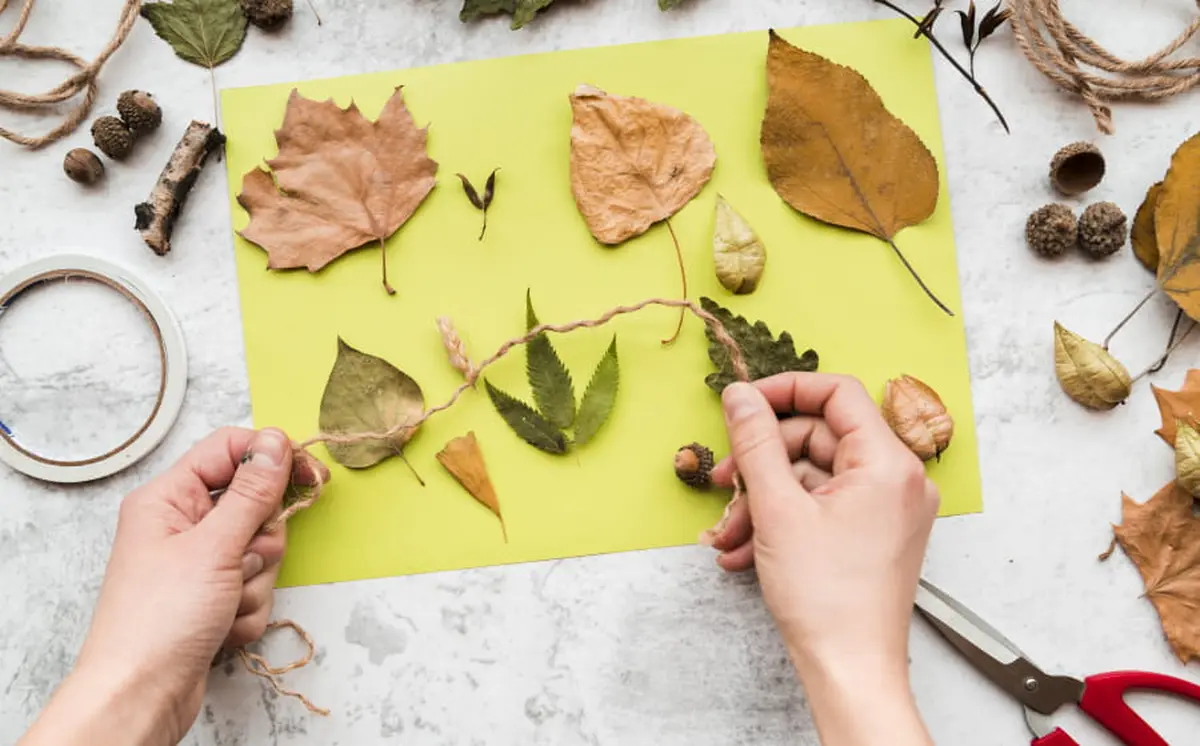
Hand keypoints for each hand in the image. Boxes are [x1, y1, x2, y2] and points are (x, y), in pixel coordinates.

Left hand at [21, 427, 310, 745]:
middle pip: (253, 505)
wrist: (139, 696)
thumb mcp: (214, 547)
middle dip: (262, 540)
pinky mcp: (211, 598)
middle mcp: (182, 525)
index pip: (230, 450)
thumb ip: (251, 492)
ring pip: (260, 551)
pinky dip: (247, 609)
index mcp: (169, 498)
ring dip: (255, 581)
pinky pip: (253, 587)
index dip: (272, 458)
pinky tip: (221, 627)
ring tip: (226, 603)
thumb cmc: (159, 619)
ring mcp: (198, 564)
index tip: (310, 476)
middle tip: (243, 561)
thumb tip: (275, 442)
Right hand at [707, 374, 937, 745]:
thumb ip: (755, 442)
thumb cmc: (826, 598)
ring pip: (812, 479)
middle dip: (762, 462)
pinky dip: (782, 521)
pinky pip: (822, 508)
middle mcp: (898, 481)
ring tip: (728, 535)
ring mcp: (888, 510)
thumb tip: (740, 396)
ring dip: (763, 500)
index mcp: (888, 464)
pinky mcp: (874, 535)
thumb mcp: (777, 509)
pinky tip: (745, 550)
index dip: (784, 391)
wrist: (850, 670)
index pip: (836, 394)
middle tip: (724, 484)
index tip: (743, 403)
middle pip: (817, 439)